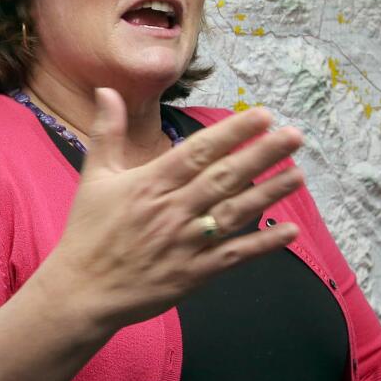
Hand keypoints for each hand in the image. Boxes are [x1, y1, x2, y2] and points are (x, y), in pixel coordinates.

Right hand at [41, 88, 305, 332]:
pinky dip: (263, 244)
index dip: (232, 133)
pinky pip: (234, 255)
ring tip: (298, 174)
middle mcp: (172, 210)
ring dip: (269, 193)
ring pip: (235, 213)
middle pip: (225, 177)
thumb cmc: (88, 231)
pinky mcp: (193, 274)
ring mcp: (185, 243)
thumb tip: (107, 90)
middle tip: (294, 136)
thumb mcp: (93, 177)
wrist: (82, 290)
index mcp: (149, 183)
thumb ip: (106, 132)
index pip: (198, 152)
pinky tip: (289, 231)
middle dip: (262, 154)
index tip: (262, 115)